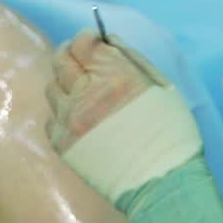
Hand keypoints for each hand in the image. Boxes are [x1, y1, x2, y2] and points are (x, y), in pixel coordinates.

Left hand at [45, 30, 161, 155]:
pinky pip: (51, 118)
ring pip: (52, 87)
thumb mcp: (162, 86)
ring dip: (66, 84)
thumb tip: (107, 40)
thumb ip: (132, 59)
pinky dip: (63, 114)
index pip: (83, 42)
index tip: (94, 44)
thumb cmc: (170, 132)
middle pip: (62, 59)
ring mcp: (71, 119)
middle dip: (71, 54)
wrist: (160, 183)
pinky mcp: (63, 144)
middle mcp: (87, 93)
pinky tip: (80, 119)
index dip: (88, 39)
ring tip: (82, 93)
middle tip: (80, 59)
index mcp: (116, 75)